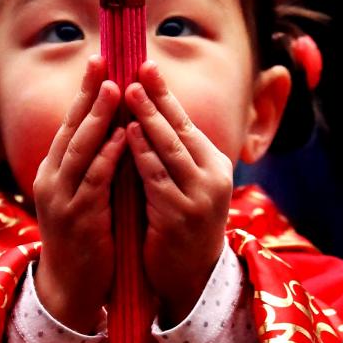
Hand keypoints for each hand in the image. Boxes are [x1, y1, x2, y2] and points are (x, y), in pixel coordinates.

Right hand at [33, 55, 124, 332]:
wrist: (70, 287)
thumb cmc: (85, 236)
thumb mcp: (83, 195)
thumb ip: (92, 165)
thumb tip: (115, 128)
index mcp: (53, 171)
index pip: (69, 123)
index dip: (84, 92)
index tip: (98, 61)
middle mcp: (51, 180)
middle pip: (71, 128)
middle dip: (88, 94)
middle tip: (102, 62)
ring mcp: (62, 198)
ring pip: (80, 149)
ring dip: (98, 118)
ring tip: (115, 89)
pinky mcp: (78, 218)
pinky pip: (96, 180)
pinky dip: (109, 155)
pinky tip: (124, 136)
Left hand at [125, 61, 232, 325]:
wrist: (189, 277)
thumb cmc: (179, 222)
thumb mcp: (186, 183)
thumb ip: (173, 152)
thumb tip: (148, 111)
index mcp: (215, 164)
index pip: (186, 121)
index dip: (165, 93)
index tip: (146, 65)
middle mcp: (213, 176)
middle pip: (180, 129)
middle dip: (157, 98)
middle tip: (135, 72)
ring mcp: (199, 197)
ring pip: (170, 150)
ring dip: (148, 119)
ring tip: (128, 94)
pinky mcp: (180, 216)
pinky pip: (156, 178)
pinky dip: (141, 154)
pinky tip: (127, 136)